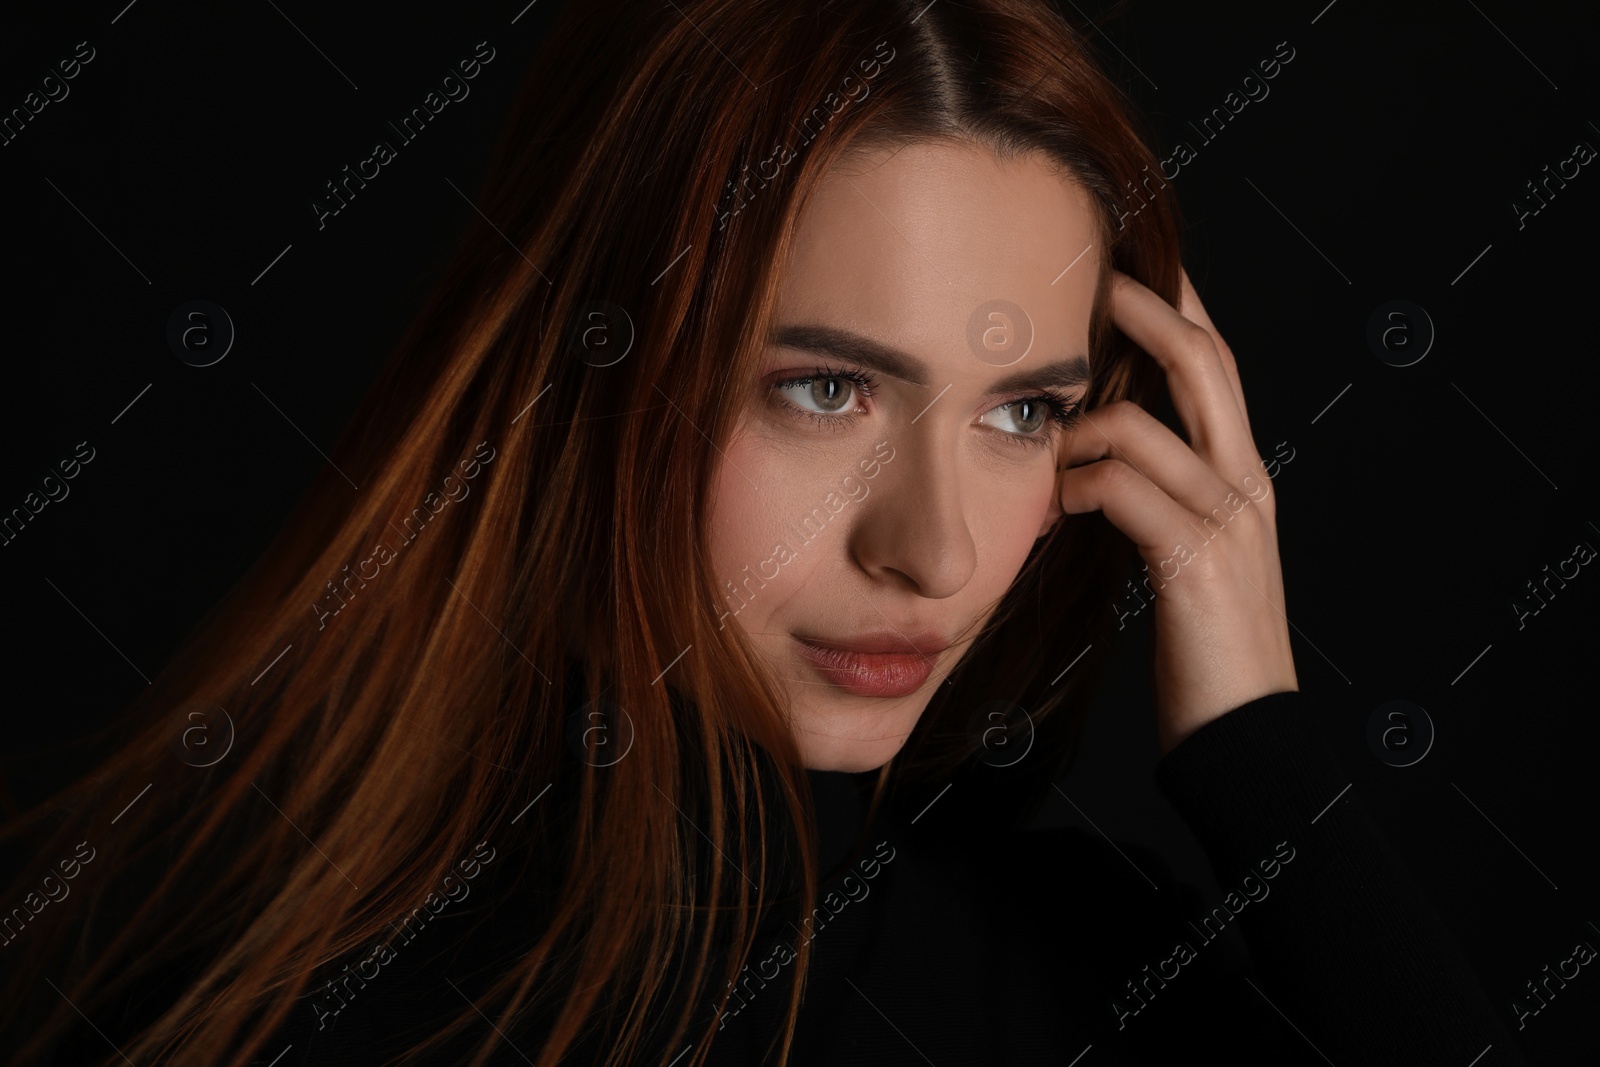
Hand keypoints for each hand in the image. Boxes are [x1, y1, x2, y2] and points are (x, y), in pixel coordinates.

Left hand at [1047, 267, 1297, 753]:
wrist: (1246, 733)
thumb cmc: (1206, 645)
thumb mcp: (1187, 554)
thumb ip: (1156, 497)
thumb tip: (1090, 457)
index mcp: (1243, 475)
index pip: (1217, 363)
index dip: (1178, 303)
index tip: (1130, 261)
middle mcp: (1245, 482)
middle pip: (1202, 360)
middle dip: (1144, 307)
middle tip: (1089, 272)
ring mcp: (1227, 520)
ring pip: (1143, 428)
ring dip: (1077, 426)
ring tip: (1041, 444)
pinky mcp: (1196, 562)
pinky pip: (1123, 491)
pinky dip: (1076, 485)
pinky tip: (1054, 505)